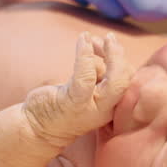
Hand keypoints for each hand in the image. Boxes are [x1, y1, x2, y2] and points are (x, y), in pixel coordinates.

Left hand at [23, 32, 132, 146]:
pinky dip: (86, 54)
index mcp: (111, 106)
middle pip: (127, 81)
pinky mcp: (73, 104)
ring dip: (110, 53)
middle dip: (120, 55)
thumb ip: (98, 72)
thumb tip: (103, 43)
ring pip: (115, 81)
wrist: (36, 128)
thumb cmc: (60, 104)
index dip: (121, 59)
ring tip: (93, 39)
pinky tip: (83, 39)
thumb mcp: (86, 87)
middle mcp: (106, 110)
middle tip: (110, 38)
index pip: (129, 81)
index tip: (107, 44)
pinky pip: (86, 76)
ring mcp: (92, 109)